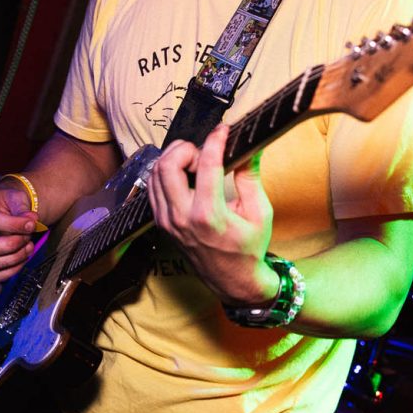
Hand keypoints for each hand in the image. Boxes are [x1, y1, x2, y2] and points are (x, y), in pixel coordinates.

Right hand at [0, 185, 42, 282]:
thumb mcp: (17, 197)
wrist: (7, 210)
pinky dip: (13, 269)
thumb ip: (24, 208)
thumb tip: (31, 220)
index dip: (14, 224)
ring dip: (15, 257)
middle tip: (27, 236)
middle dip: (12, 244)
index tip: (32, 223)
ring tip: (28, 245)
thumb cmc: (10, 203)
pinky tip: (23, 256)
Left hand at [148, 123, 276, 305]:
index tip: (223, 131)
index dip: (215, 141)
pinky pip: (153, 188)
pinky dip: (166, 173)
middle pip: (168, 165)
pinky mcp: (161, 223)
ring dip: (174, 159)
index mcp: (209, 216)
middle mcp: (182, 218)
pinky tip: (186, 175)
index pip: (206, 165)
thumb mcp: (259, 213)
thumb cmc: (248, 249)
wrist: (232, 281)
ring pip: (156, 174)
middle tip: (203, 151)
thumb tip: (250, 147)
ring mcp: (168, 222)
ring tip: (196, 162)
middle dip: (186, 148)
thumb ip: (250, 177)